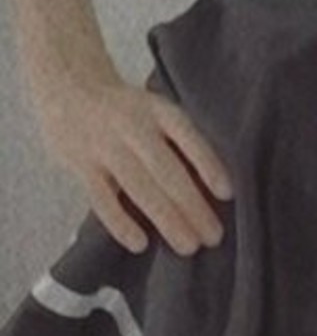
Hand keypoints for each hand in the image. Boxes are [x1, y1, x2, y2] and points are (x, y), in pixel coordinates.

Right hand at [31, 64, 233, 256]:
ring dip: (166, 219)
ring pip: (139, 187)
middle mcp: (134, 126)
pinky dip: (121, 223)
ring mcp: (106, 146)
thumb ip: (179, 141)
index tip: (227, 193)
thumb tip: (211, 189)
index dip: (208, 165)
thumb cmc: (128, 110)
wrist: (70, 89)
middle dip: (192, 206)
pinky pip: (102, 199)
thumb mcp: (157, 111)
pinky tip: (140, 243)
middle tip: (213, 237)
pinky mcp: (82, 165)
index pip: (188, 138)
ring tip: (187, 246)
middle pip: (166, 170)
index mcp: (159, 111)